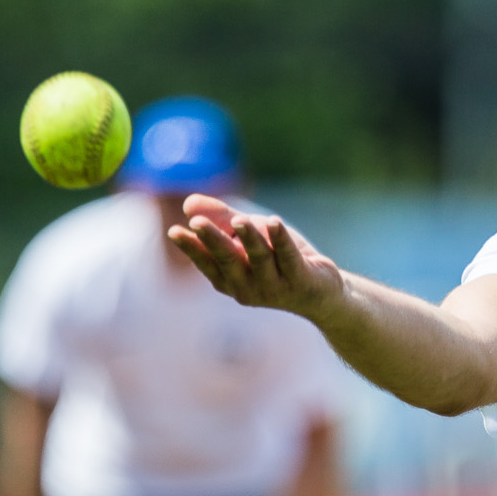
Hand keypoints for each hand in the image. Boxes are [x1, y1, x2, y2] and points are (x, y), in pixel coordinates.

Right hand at [167, 194, 345, 318]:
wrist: (322, 293)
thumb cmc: (278, 260)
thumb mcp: (248, 236)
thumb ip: (221, 218)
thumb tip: (188, 203)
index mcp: (229, 279)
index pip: (207, 262)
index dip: (191, 247)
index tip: (174, 231)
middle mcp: (248, 287)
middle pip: (228, 261)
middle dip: (213, 241)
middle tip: (197, 223)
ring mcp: (275, 287)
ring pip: (259, 258)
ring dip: (249, 238)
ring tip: (240, 219)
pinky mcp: (301, 281)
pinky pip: (289, 257)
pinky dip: (281, 239)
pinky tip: (273, 222)